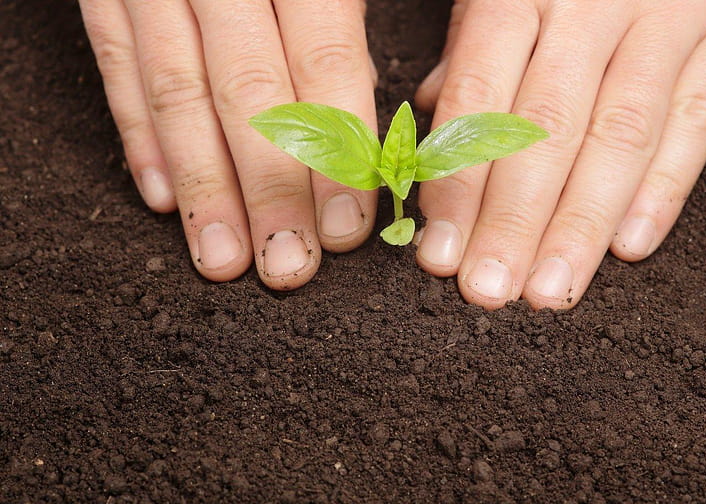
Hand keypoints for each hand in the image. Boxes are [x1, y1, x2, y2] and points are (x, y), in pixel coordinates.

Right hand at [80, 0, 378, 287]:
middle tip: (287, 267)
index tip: (348, 227)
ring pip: (178, 87)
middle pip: (248, 90)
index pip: (325, 60)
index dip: (338, 151)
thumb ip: (361, 14)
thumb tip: (419, 111)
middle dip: (269, 188)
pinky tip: (161, 198)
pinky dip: (139, 132)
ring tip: (221, 258)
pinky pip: (116, 59)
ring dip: (202, 184)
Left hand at [414, 0, 705, 308]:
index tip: (440, 254)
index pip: (479, 101)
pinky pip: (700, 115)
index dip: (459, 184)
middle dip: (515, 221)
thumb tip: (432, 132)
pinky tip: (629, 246)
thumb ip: (472, 51)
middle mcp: (591, 4)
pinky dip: (667, 186)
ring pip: (620, 135)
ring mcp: (666, 14)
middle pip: (547, 130)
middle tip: (490, 291)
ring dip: (582, 223)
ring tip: (551, 289)